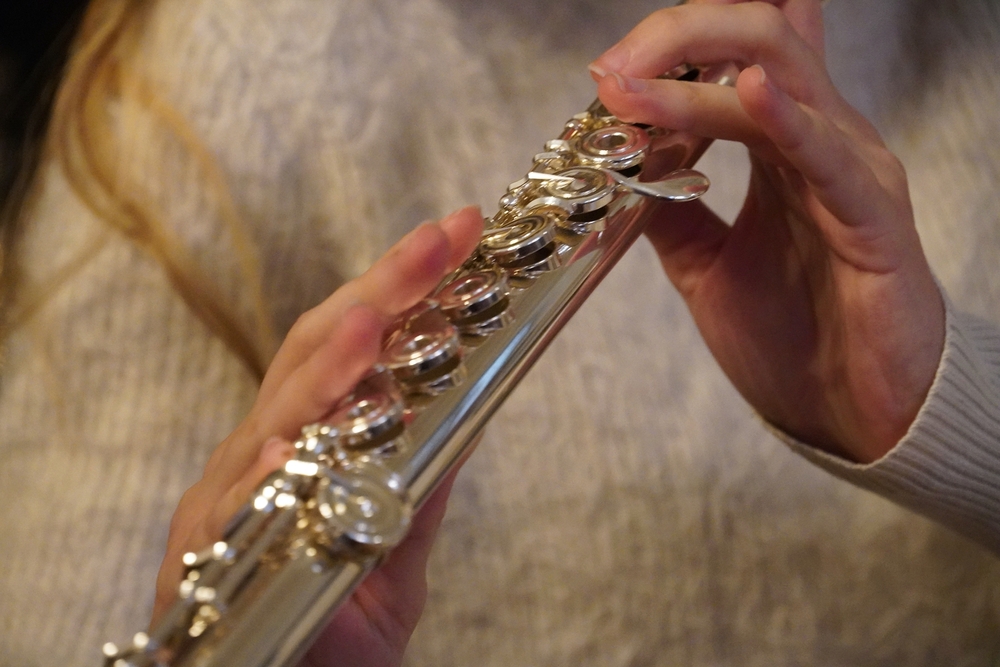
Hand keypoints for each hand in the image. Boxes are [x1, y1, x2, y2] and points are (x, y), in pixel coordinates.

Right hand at [153, 206, 483, 666]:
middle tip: (439, 241)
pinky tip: (291, 449)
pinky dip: (262, 481)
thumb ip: (420, 485)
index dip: (399, 286)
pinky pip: (232, 516)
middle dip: (378, 293)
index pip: (346, 344)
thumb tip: (466, 411)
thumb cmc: (333, 625)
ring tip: (373, 322)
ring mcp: (224, 508)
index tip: (459, 233)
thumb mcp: (393, 547)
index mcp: (301, 442)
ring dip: (324, 372)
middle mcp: (258, 460)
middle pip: (311, 356)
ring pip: (271, 421)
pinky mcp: (203, 569)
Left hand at [589, 0, 943, 462]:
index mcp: (782, 143)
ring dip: (693, 77)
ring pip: (780, 80)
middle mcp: (820, 137)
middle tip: (610, 69)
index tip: (605, 72)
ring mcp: (850, 169)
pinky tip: (747, 90)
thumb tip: (619, 170)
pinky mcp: (874, 215)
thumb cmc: (793, 335)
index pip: (735, 54)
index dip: (671, 44)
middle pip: (755, 39)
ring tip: (630, 82)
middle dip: (675, 37)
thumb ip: (670, 211)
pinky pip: (827, 154)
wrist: (850, 412)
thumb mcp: (705, 264)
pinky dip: (784, 118)